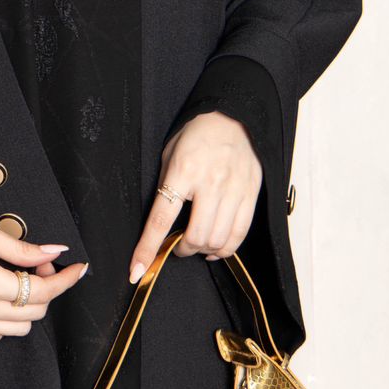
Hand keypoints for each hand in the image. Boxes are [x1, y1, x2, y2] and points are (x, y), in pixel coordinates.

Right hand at [0, 212, 88, 340]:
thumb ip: (21, 247)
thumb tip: (54, 252)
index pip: (43, 292)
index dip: (66, 280)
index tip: (79, 268)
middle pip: (35, 313)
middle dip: (48, 288)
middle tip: (40, 264)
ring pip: (18, 329)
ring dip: (29, 306)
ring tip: (19, 279)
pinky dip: (7, 319)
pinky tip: (2, 295)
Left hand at [127, 111, 262, 283]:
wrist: (233, 117)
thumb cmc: (197, 136)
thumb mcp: (170, 155)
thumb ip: (166, 187)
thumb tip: (161, 225)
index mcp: (183, 171)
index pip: (161, 219)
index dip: (148, 249)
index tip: (137, 271)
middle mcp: (210, 182)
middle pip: (196, 236)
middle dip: (182, 250)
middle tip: (177, 247)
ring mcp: (234, 189)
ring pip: (219, 239)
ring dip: (203, 251)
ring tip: (196, 246)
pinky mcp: (251, 194)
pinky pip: (240, 234)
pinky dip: (226, 249)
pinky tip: (216, 249)